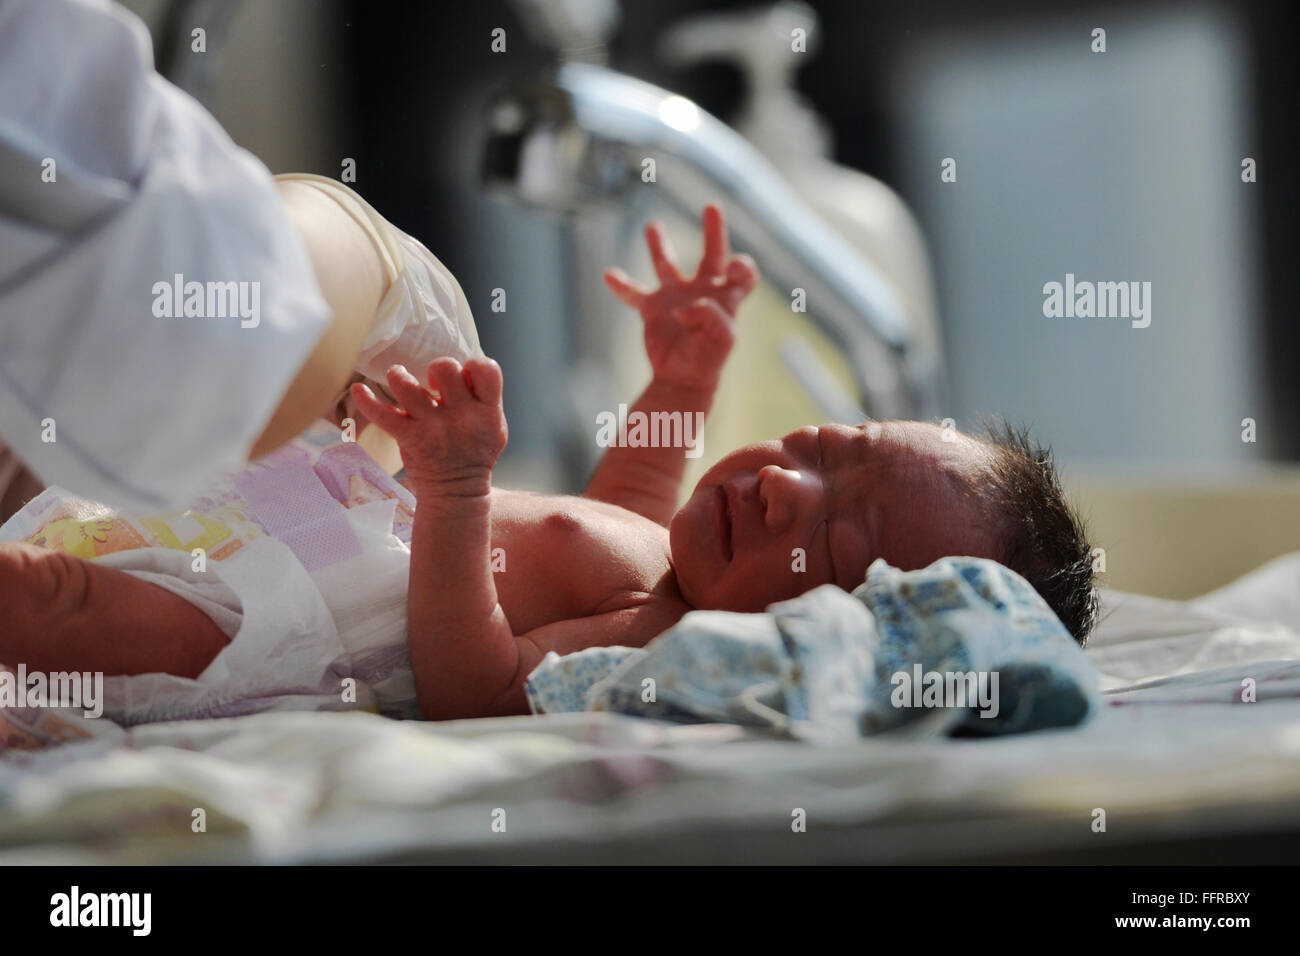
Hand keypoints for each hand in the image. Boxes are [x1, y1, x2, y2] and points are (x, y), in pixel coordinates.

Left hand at [350, 357, 506, 493]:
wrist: (457, 494)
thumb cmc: (475, 453)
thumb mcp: (494, 426)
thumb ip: (482, 398)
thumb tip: (463, 368)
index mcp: (488, 411)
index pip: (487, 369)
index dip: (471, 365)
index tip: (462, 378)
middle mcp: (461, 416)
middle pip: (446, 368)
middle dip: (437, 368)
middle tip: (432, 384)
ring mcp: (433, 428)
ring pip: (409, 386)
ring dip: (399, 376)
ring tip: (398, 377)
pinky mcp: (410, 439)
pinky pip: (383, 415)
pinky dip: (366, 401)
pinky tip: (357, 390)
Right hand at [604, 204, 758, 390]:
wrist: (682, 379)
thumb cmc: (707, 361)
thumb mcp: (721, 341)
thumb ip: (712, 318)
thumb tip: (689, 306)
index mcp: (726, 299)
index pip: (742, 274)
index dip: (741, 267)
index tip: (733, 266)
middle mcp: (703, 292)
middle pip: (713, 255)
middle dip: (714, 230)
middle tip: (712, 207)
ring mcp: (676, 298)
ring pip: (667, 265)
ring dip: (660, 247)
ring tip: (651, 227)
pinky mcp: (653, 309)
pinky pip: (634, 293)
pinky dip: (622, 285)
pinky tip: (609, 275)